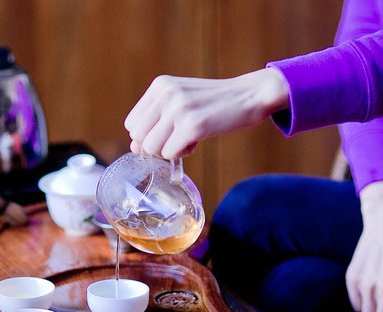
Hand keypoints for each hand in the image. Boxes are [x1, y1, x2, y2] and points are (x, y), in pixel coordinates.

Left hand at [124, 67, 289, 158]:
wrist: (250, 95)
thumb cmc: (214, 103)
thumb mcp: (181, 102)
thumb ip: (156, 121)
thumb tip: (134, 148)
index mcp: (160, 85)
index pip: (131, 124)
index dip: (147, 136)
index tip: (167, 133)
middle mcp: (166, 94)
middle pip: (138, 138)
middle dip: (156, 146)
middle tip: (177, 139)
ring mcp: (179, 109)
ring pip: (152, 148)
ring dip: (169, 151)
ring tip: (188, 139)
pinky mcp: (193, 125)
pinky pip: (171, 153)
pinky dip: (183, 153)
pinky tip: (198, 140)